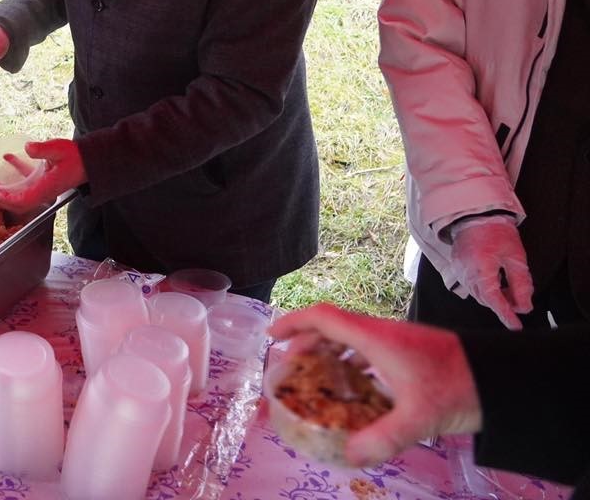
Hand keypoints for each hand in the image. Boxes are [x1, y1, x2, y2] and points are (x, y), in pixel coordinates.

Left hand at [0, 138, 84, 208]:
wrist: (89, 161)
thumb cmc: (76, 156)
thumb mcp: (58, 149)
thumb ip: (42, 149)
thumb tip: (27, 147)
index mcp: (45, 188)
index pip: (21, 201)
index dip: (5, 198)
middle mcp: (43, 192)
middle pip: (19, 203)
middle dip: (2, 198)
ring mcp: (44, 188)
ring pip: (22, 195)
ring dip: (7, 190)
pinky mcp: (45, 181)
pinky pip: (27, 182)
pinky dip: (16, 173)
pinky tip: (8, 158)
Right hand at [269, 303, 482, 466]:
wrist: (501, 378)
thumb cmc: (457, 387)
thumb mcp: (418, 418)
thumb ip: (382, 438)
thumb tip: (349, 456)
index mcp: (374, 337)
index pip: (323, 317)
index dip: (294, 323)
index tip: (272, 337)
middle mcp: (382, 333)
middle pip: (333, 327)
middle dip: (307, 342)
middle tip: (291, 365)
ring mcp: (397, 342)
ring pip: (352, 338)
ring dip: (330, 352)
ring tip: (318, 378)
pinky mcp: (410, 354)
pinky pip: (370, 350)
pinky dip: (353, 363)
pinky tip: (357, 390)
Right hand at [447, 215, 532, 329]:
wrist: (475, 213)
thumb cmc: (496, 232)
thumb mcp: (516, 258)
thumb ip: (521, 284)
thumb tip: (524, 306)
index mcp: (481, 269)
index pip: (494, 299)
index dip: (506, 314)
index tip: (516, 326)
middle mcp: (466, 272)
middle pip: (485, 298)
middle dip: (502, 304)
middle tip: (520, 303)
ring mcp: (458, 270)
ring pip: (477, 293)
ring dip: (493, 296)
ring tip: (509, 290)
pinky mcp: (456, 266)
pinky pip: (470, 284)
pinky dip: (483, 288)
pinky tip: (494, 281)